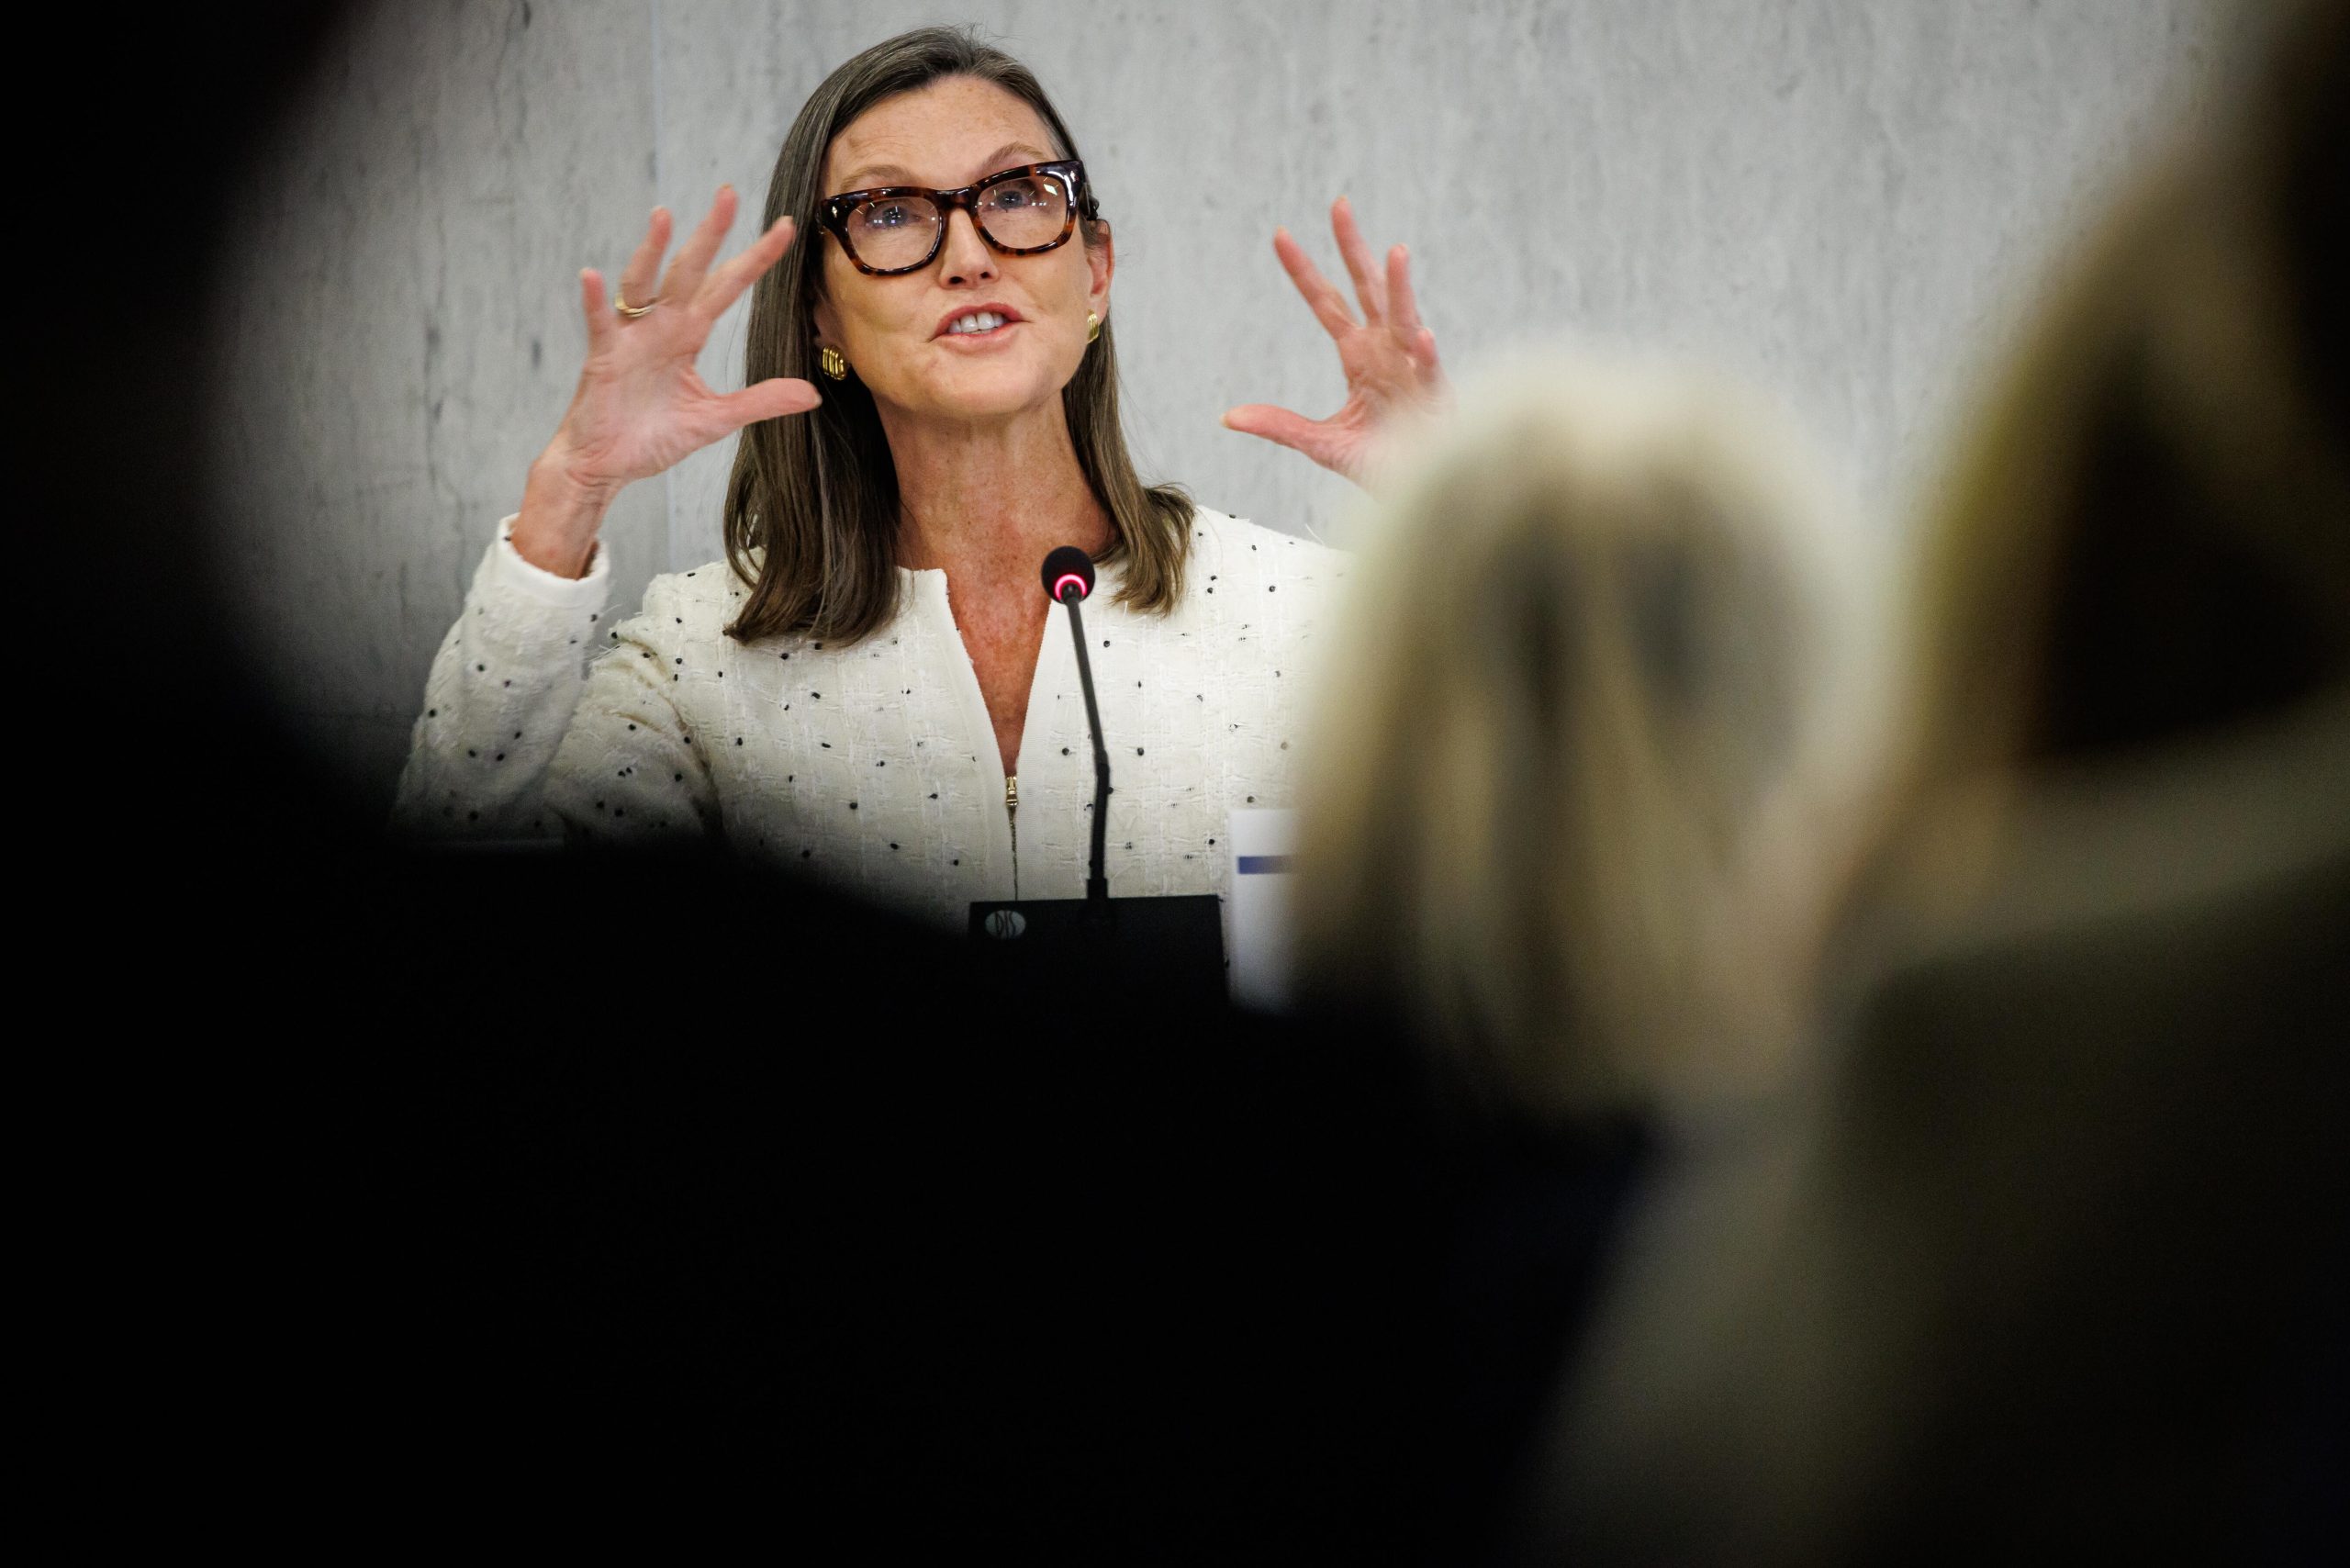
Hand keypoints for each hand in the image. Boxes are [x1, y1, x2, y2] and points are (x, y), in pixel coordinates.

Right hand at [513, 186, 819, 575]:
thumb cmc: (652, 438)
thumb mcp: (716, 419)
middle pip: (690, 271)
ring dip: (651, 251)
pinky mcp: (603, 357)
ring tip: (664, 217)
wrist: (607, 465)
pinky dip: (594, 300)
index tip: (786, 228)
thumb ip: (760, 401)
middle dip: (710, 234)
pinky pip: (598, 322)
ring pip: (642, 283)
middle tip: (730, 195)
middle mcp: (661, 326)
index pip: (727, 287)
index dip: (755, 259)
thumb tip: (813, 393)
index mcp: (688, 335)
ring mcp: (630, 337)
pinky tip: (593, 276)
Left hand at [1222, 196, 1445, 488]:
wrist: (1418, 489)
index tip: (1279, 235)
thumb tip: (1229, 417)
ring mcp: (1412, 368)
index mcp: (1358, 355)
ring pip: (1404, 318)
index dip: (1303, 270)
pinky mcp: (1436, 396)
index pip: (1326, 303)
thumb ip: (1279, 425)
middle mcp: (1386, 350)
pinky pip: (1429, 371)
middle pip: (1366, 289)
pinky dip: (1424, 354)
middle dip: (1352, 248)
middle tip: (1338, 206)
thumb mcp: (1320, 443)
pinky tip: (1418, 336)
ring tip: (1394, 252)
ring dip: (1399, 287)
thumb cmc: (1380, 462)